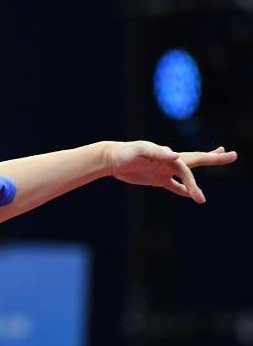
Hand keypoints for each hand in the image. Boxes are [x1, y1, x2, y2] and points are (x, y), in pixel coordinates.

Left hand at [106, 141, 237, 202]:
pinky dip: (183, 190)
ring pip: (188, 174)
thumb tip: (176, 155)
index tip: (210, 178)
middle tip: (233, 155)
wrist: (112, 159)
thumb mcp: (141, 150)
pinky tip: (191, 195)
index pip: (190, 163)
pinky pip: (174, 186)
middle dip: (214, 158)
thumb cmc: (126, 153)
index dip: (204, 167)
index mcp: (169, 155)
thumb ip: (158, 152)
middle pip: (196, 161)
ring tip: (218, 165)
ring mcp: (165, 171)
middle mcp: (170, 162)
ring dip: (202, 175)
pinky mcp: (156, 179)